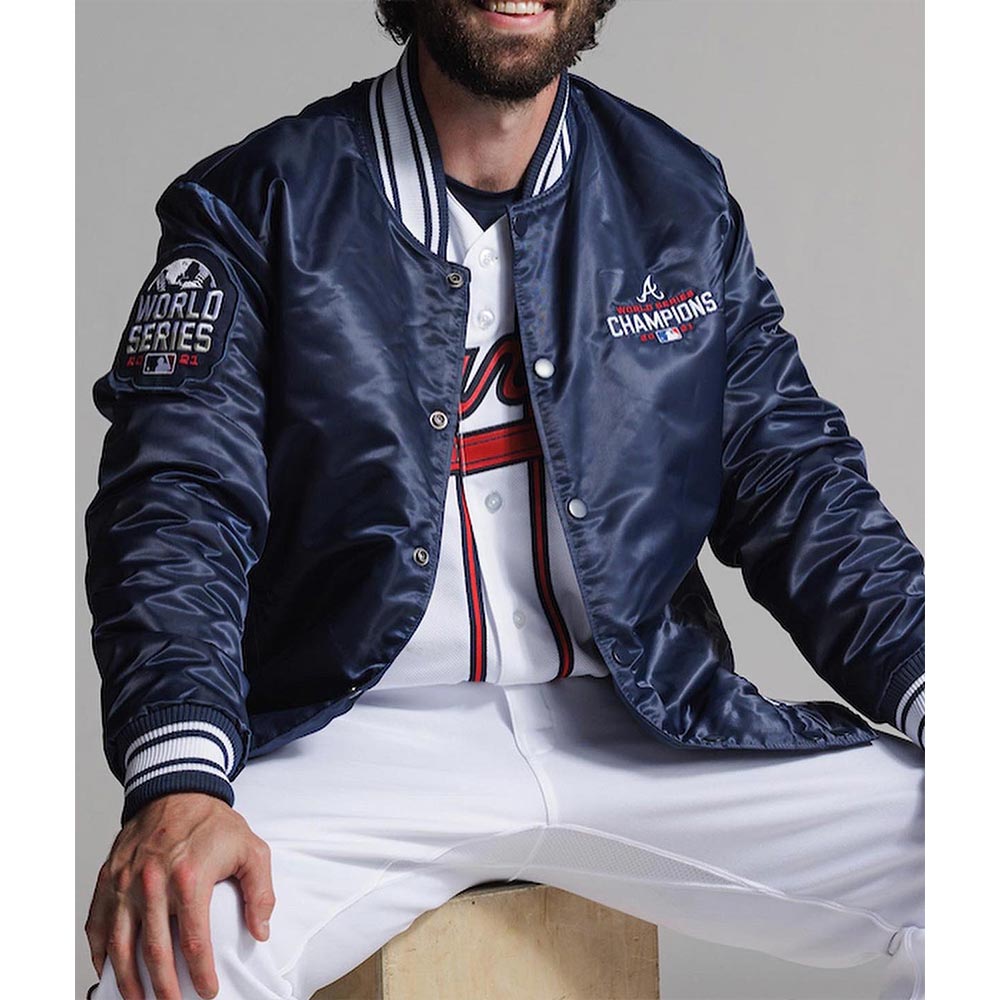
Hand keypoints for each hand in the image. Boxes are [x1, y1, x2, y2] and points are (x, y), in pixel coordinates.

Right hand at [85, 793, 274, 999]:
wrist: (176, 788)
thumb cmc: (214, 822)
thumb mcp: (252, 849)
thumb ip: (260, 892)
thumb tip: (260, 931)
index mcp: (190, 877)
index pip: (195, 940)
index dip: (201, 973)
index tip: (208, 992)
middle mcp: (152, 882)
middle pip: (153, 951)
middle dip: (163, 987)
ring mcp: (125, 881)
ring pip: (120, 944)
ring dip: (127, 980)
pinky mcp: (108, 877)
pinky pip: (96, 922)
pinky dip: (98, 952)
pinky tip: (107, 971)